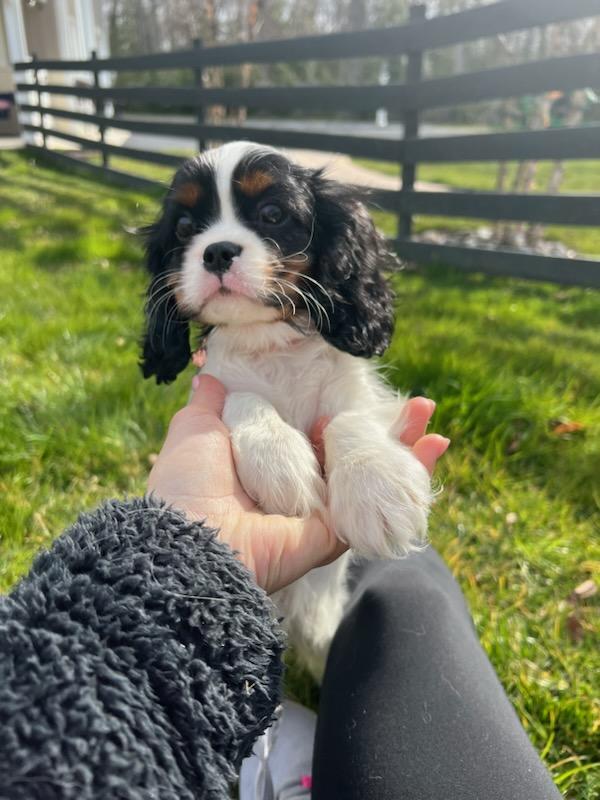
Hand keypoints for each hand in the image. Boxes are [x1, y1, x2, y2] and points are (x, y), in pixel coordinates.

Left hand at [148, 375, 448, 593]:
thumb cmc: (187, 485)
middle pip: (351, 456)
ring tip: (431, 415)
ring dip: (406, 445)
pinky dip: (411, 475)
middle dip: (385, 429)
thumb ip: (209, 406)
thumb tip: (208, 379)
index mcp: (265, 466)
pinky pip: (377, 501)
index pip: (313, 437)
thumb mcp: (194, 430)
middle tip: (416, 404)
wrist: (190, 539)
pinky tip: (436, 445)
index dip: (339, 415)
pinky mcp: (335, 533)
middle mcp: (297, 491)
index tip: (357, 392)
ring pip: (371, 475)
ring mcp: (319, 513)